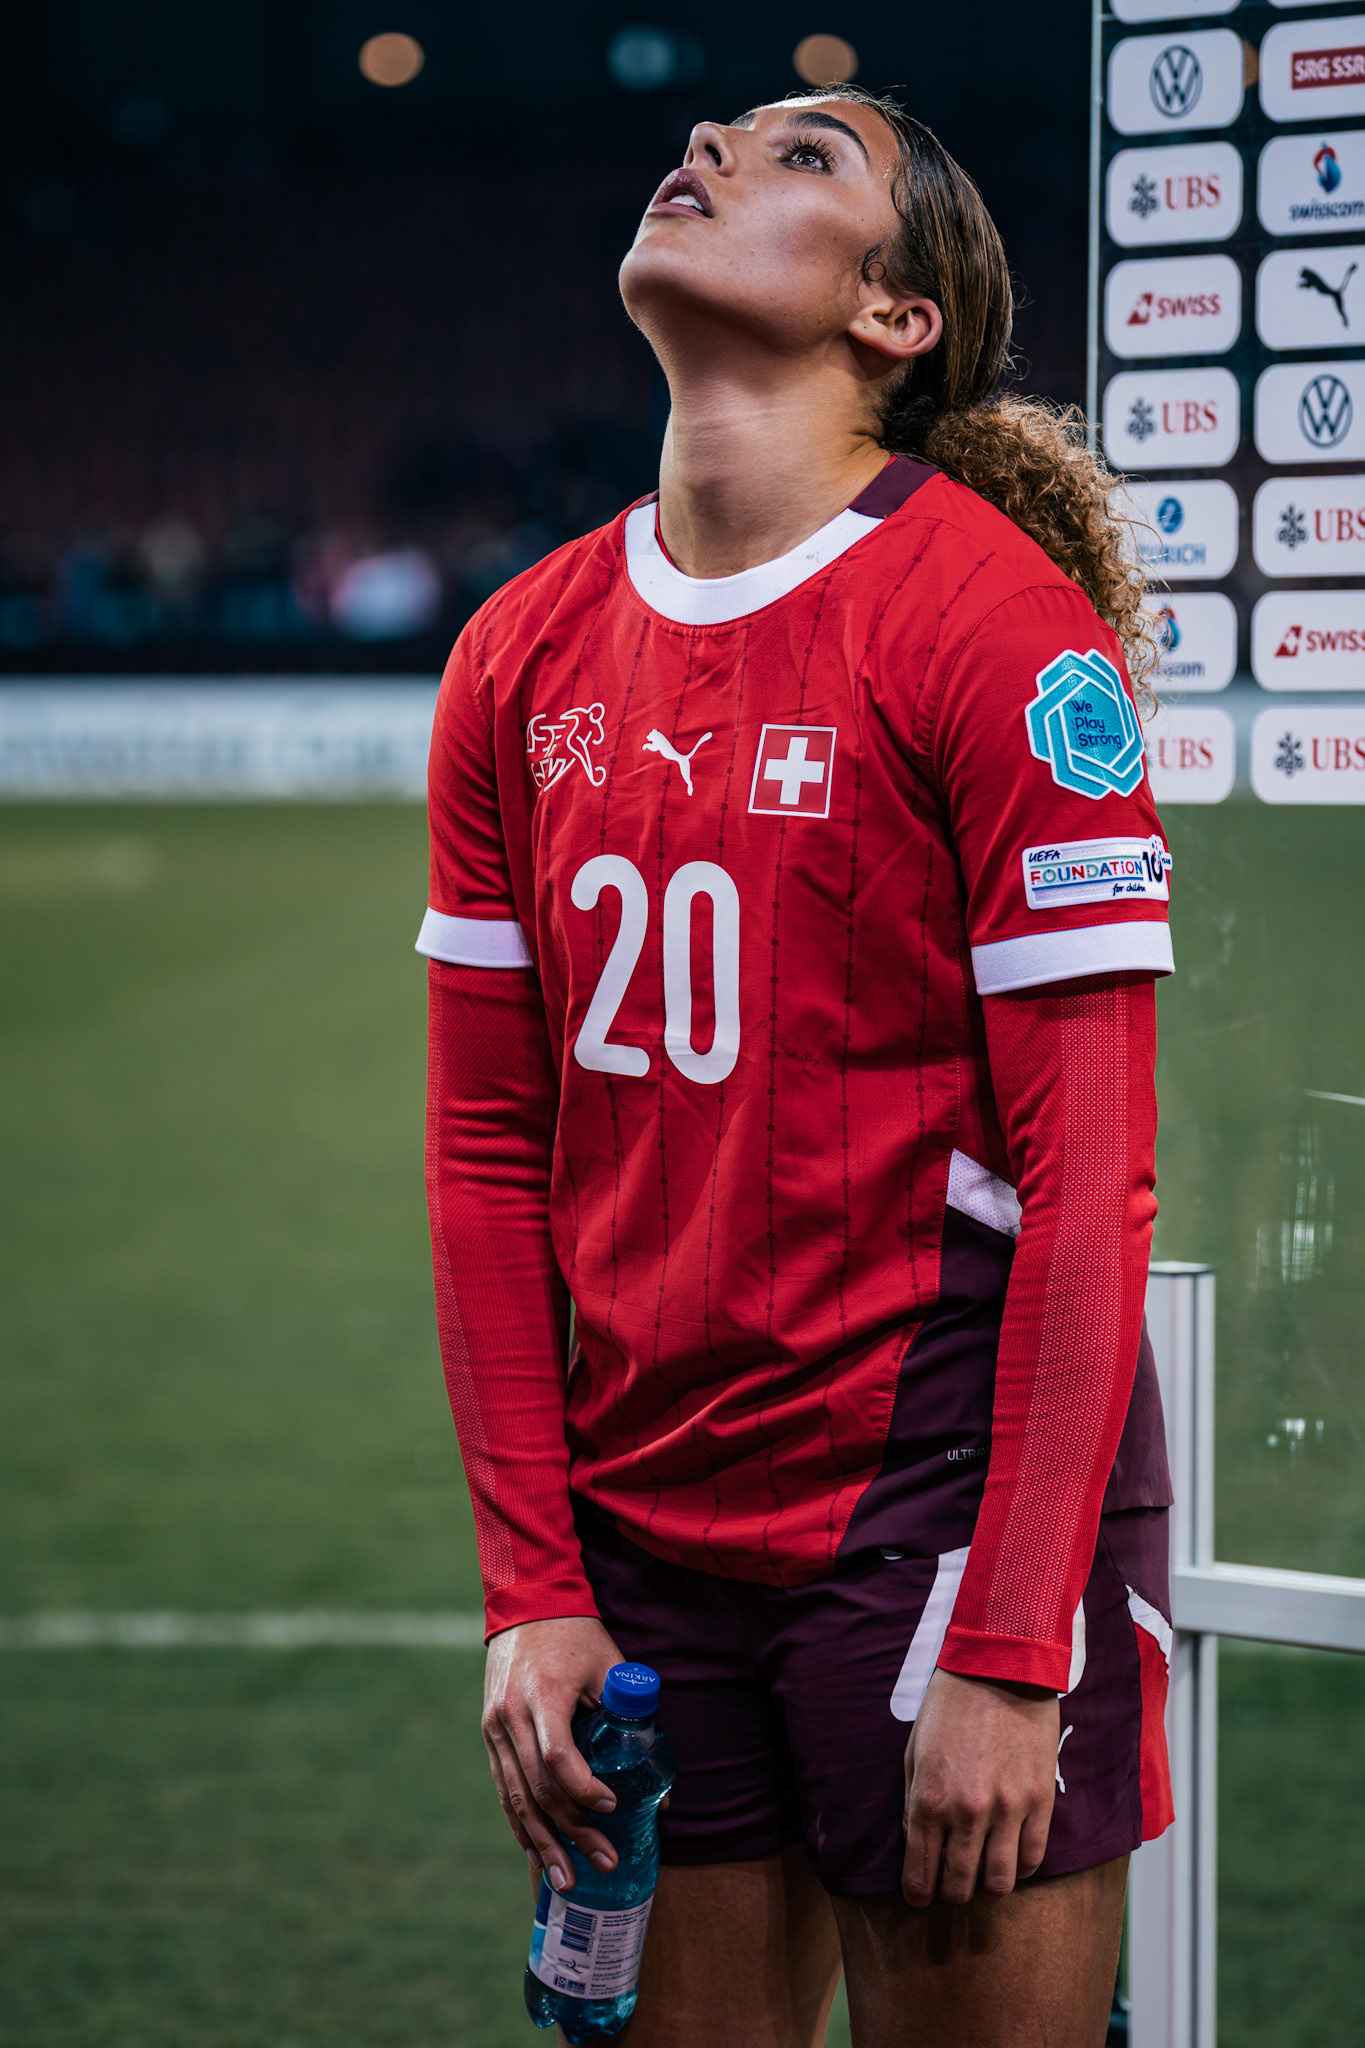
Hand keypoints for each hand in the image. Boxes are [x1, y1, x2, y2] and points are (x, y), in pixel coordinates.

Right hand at [482, 1615, 625, 1894]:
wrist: (525, 1602)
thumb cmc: (576, 1634)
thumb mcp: (610, 1664)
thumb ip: (636, 1715)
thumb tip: (664, 1786)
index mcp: (542, 1694)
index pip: (557, 1755)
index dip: (583, 1788)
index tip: (612, 1806)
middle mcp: (510, 1715)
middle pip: (537, 1788)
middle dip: (571, 1831)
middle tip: (604, 1863)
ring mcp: (494, 1728)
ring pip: (515, 1798)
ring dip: (543, 1843)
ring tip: (566, 1882)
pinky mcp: (489, 1735)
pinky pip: (504, 1790)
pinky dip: (521, 1826)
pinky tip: (538, 1854)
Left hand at [901, 1666, 1058, 1906]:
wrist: (998, 1669)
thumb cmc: (950, 1705)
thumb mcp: (914, 1750)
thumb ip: (912, 1801)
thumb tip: (915, 1842)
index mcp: (928, 1800)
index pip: (919, 1874)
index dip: (918, 1895)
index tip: (920, 1899)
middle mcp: (966, 1813)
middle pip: (959, 1887)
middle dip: (951, 1894)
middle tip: (952, 1886)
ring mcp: (1006, 1810)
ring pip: (1000, 1884)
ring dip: (988, 1887)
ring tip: (984, 1875)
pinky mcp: (1039, 1802)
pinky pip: (1033, 1858)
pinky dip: (1022, 1867)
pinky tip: (1013, 1857)